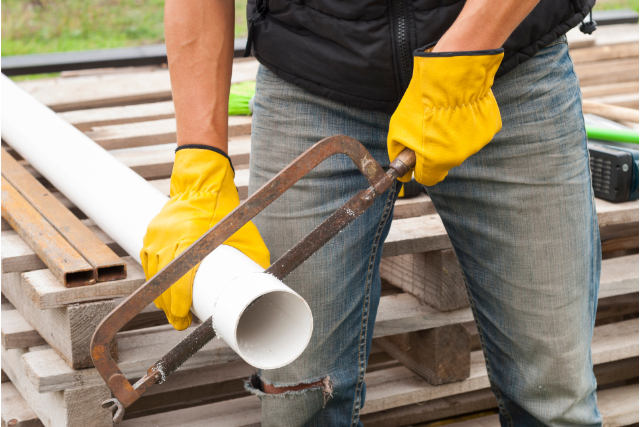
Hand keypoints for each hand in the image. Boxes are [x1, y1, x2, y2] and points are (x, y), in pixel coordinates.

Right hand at [141, 146, 269, 329]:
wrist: (204, 181)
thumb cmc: (226, 209)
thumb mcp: (244, 235)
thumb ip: (250, 259)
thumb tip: (262, 284)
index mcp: (190, 241)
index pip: (179, 283)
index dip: (179, 306)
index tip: (183, 320)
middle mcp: (169, 239)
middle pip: (163, 283)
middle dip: (169, 306)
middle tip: (179, 321)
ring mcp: (157, 234)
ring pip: (153, 273)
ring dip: (160, 293)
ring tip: (170, 308)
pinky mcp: (152, 230)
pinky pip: (147, 258)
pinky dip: (153, 274)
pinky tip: (159, 286)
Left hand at [387, 46, 503, 185]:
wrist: (453, 74)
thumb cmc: (423, 101)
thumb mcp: (399, 128)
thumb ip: (399, 153)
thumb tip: (403, 173)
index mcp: (436, 161)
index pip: (429, 178)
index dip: (421, 167)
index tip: (418, 155)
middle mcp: (458, 157)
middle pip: (444, 161)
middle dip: (436, 148)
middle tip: (430, 126)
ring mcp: (477, 143)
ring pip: (461, 145)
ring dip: (453, 134)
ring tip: (447, 113)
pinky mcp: (490, 128)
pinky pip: (476, 131)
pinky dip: (469, 123)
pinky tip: (462, 108)